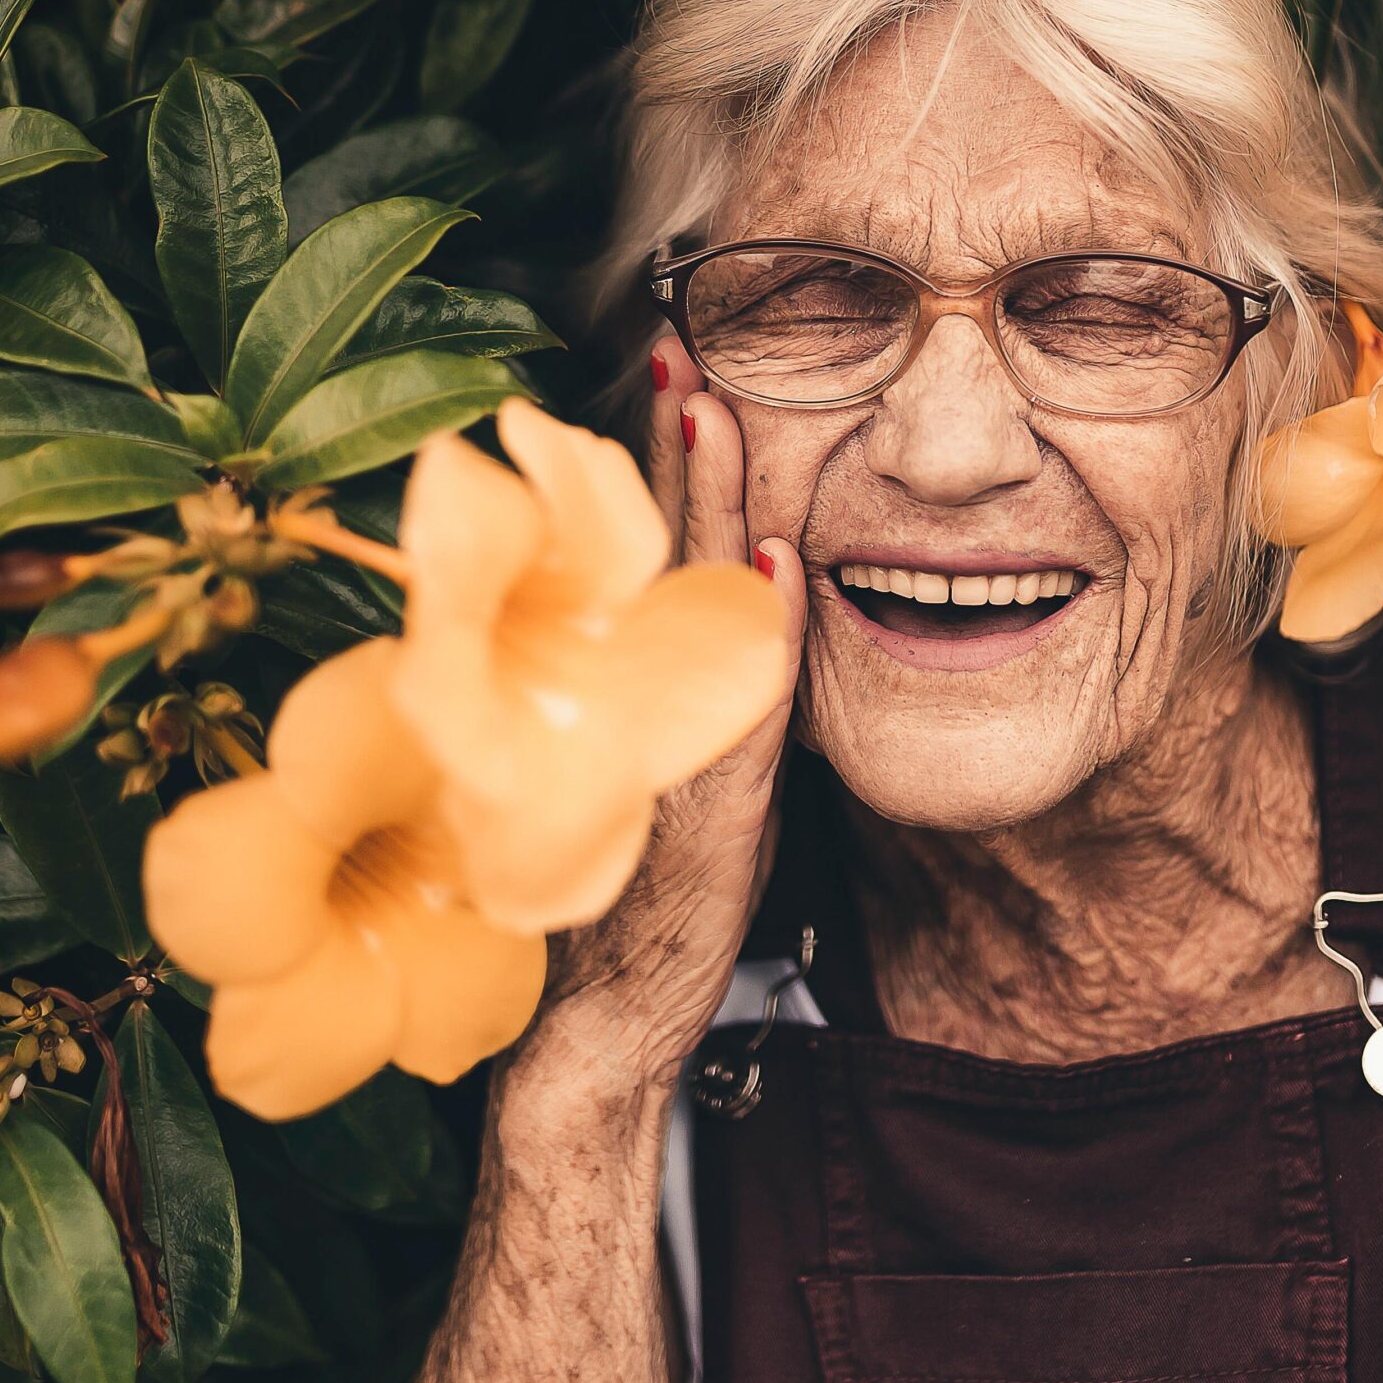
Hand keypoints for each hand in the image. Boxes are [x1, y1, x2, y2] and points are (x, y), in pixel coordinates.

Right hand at [523, 336, 806, 1091]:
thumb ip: (708, 703)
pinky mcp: (704, 810)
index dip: (665, 473)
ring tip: (714, 416)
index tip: (682, 381)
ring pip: (688, 611)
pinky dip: (759, 634)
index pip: (654, 561)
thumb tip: (754, 612)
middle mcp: (639, 709)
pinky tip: (777, 567)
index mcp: (636, 696)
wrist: (605, 1026)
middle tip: (684, 356)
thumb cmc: (635, 902)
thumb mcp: (673, 785)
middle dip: (675, 458)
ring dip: (705, 514)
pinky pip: (739, 704)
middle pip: (662, 561)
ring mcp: (663, 754)